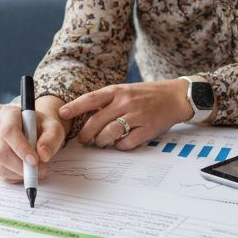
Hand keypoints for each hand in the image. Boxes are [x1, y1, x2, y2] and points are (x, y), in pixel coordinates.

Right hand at [0, 97, 65, 183]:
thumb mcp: (54, 128)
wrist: (34, 131)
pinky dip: (15, 177)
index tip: (35, 160)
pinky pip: (0, 174)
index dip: (21, 148)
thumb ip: (51, 138)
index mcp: (8, 113)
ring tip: (36, 170)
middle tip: (40, 171)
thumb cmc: (42, 127)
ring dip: (20, 173)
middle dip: (21, 166)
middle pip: (0, 152)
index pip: (8, 131)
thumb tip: (43, 155)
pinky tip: (26, 170)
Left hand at [58, 80, 191, 149]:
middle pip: (96, 121)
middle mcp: (125, 102)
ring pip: (109, 134)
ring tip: (100, 142)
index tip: (62, 114)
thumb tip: (86, 116)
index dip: (74, 107)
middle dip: (86, 134)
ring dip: (101, 141)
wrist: (175, 97)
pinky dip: (120, 146)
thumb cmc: (147, 95)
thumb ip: (107, 101)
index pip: (91, 99)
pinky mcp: (147, 129)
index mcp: (118, 91)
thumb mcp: (125, 91)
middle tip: (82, 140)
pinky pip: (126, 143)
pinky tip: (120, 143)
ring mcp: (136, 116)